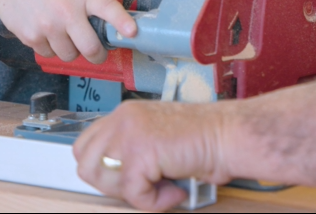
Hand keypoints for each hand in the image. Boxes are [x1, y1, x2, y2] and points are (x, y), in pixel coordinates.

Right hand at [0, 0, 135, 63]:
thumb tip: (112, 24)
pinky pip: (50, 54)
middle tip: (97, 53)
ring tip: (64, 34)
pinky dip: (51, 49)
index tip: (132, 33)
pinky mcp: (32, 37)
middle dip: (97, 55)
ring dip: (71, 51)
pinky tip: (46, 32)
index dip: (122, 23)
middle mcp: (67, 11)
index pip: (108, 9)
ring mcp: (49, 26)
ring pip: (70, 55)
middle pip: (91, 48)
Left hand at [74, 101, 231, 210]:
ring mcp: (129, 133)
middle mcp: (122, 118)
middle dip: (112, 184)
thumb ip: (131, 151)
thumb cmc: (204, 139)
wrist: (229, 135)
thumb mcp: (157, 139)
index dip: (103, 170)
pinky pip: (133, 193)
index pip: (86, 146)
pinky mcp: (141, 152)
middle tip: (145, 185)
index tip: (130, 178)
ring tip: (161, 186)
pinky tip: (176, 190)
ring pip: (103, 178)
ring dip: (132, 192)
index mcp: (125, 114)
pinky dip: (155, 201)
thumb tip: (111, 179)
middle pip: (86, 163)